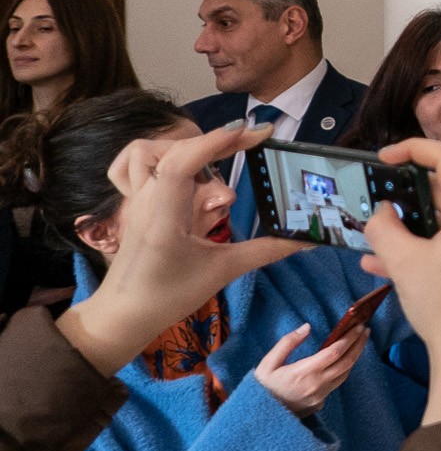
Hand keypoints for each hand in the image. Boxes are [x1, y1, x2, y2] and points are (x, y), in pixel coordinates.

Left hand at [57, 124, 308, 375]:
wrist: (123, 316)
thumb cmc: (168, 296)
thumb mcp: (222, 272)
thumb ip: (266, 251)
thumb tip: (308, 240)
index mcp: (164, 215)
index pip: (182, 162)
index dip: (217, 141)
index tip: (254, 134)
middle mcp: (147, 200)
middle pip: (174, 150)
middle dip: (217, 139)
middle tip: (252, 142)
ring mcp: (136, 199)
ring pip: (147, 152)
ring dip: (182, 145)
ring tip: (215, 154)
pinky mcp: (135, 203)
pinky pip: (134, 167)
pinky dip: (158, 156)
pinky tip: (182, 167)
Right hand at [255, 322, 367, 417]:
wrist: (257, 419)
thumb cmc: (262, 388)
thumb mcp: (268, 363)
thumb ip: (287, 343)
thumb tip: (306, 327)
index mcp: (304, 372)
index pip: (335, 352)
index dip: (349, 338)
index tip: (359, 326)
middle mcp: (317, 385)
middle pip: (347, 362)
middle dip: (359, 344)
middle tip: (365, 330)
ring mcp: (320, 396)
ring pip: (345, 374)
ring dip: (354, 357)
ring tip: (358, 342)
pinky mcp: (319, 404)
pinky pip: (336, 384)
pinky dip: (343, 369)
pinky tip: (343, 360)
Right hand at [361, 140, 440, 423]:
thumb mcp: (404, 261)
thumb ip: (384, 227)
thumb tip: (380, 211)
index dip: (414, 149)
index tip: (383, 156)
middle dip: (403, 195)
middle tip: (372, 199)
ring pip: (439, 219)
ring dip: (404, 225)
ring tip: (370, 235)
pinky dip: (416, 246)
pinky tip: (378, 261)